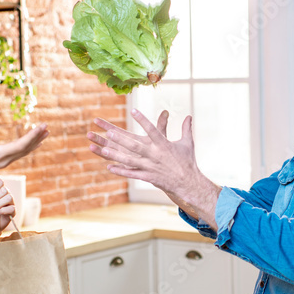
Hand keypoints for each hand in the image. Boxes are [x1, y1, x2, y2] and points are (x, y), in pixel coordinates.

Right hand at [0, 120, 47, 192]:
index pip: (20, 145)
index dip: (32, 136)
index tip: (41, 127)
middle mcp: (4, 159)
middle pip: (25, 148)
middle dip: (37, 137)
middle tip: (46, 126)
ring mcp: (5, 161)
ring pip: (24, 151)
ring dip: (35, 141)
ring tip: (46, 132)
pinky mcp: (3, 161)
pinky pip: (20, 153)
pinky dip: (30, 146)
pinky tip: (37, 142)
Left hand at [87, 109, 220, 224]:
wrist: (188, 183)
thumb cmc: (188, 162)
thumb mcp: (188, 144)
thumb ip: (186, 128)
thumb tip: (189, 116)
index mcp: (164, 145)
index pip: (152, 129)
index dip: (142, 119)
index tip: (133, 110)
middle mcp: (155, 155)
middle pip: (135, 146)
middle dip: (122, 139)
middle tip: (109, 132)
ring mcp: (150, 167)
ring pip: (130, 160)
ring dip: (116, 155)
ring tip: (104, 149)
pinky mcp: (148, 177)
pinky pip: (131, 173)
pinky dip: (120, 171)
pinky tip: (109, 167)